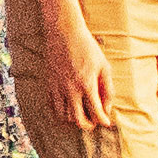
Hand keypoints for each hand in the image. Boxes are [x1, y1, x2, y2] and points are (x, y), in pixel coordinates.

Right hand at [35, 0, 114, 153]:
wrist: (64, 31)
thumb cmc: (87, 47)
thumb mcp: (104, 66)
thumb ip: (108, 89)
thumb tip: (107, 108)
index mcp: (87, 85)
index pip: (96, 113)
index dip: (103, 121)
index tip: (106, 121)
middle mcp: (70, 89)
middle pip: (77, 120)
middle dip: (87, 125)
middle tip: (93, 121)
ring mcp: (57, 87)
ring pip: (63, 115)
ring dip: (73, 119)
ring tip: (80, 114)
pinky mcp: (49, 82)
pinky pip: (52, 105)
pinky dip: (60, 111)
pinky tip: (67, 107)